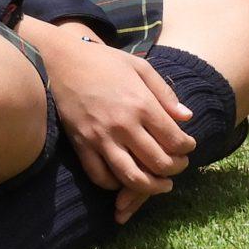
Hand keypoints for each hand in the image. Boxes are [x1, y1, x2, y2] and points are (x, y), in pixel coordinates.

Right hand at [26, 21, 195, 223]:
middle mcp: (123, 125)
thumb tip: (187, 117)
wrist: (60, 61)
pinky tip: (125, 179)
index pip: (174, 140)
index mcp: (141, 104)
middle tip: (178, 166)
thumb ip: (165, 93)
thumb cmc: (103, 62)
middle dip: (175, 168)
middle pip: (158, 162)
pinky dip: (116, 185)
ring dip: (151, 187)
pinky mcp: (81, 145)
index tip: (188, 146)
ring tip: (160, 185)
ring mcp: (100, 138)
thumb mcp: (140, 68)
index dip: (187, 147)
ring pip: (132, 177)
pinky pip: (100, 176)